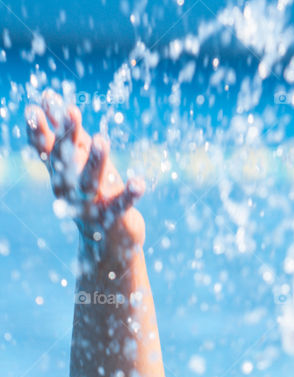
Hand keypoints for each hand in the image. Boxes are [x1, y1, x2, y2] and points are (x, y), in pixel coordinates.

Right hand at [25, 89, 145, 260]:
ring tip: (101, 139)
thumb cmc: (90, 192)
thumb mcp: (76, 161)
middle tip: (71, 110)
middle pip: (66, 161)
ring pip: (90, 182)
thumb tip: (47, 95)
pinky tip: (139, 182)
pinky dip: (130, 194)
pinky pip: (121, 205)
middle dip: (67, 136)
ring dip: (95, 161)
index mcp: (59, 174)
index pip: (46, 149)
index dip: (38, 131)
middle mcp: (69, 190)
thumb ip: (65, 132)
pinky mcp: (113, 219)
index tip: (34, 109)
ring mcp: (90, 205)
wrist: (106, 242)